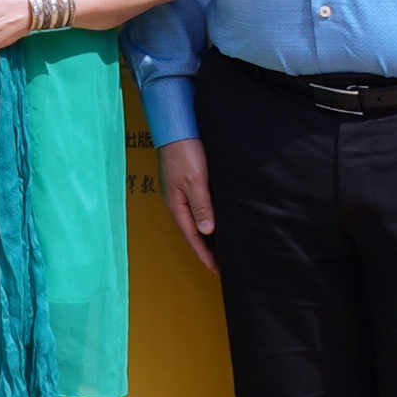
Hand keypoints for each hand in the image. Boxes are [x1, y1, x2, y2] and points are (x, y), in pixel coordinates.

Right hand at [156, 136, 214, 270]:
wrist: (177, 127)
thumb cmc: (184, 152)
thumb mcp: (195, 180)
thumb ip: (201, 206)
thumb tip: (206, 232)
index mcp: (176, 204)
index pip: (192, 236)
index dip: (204, 253)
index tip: (216, 269)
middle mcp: (176, 201)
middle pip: (191, 231)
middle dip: (205, 248)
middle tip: (220, 263)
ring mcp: (178, 192)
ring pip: (194, 219)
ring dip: (205, 234)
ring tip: (219, 247)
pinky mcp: (184, 183)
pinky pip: (196, 207)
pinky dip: (205, 219)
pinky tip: (213, 220)